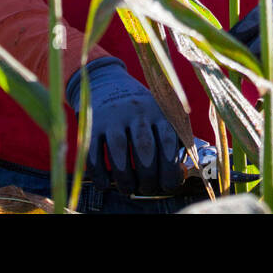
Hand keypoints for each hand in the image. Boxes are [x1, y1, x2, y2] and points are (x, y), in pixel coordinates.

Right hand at [66, 57, 185, 195]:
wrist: (106, 83)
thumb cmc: (140, 110)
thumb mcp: (160, 115)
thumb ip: (173, 139)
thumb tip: (180, 173)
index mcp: (158, 111)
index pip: (168, 141)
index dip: (170, 167)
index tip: (169, 185)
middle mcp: (137, 111)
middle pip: (145, 146)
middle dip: (148, 175)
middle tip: (148, 189)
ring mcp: (113, 116)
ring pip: (119, 149)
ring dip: (125, 176)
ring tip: (129, 189)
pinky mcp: (91, 124)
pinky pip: (93, 152)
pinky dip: (99, 173)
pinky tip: (105, 185)